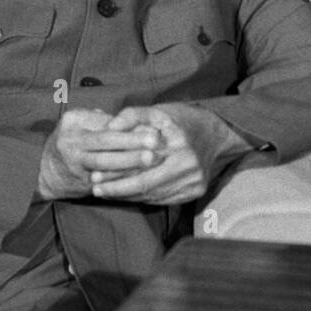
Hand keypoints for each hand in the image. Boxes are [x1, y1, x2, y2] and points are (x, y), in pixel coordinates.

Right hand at [37, 108, 162, 200]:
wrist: (46, 171)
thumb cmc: (74, 141)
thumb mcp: (83, 123)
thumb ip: (105, 121)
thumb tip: (139, 121)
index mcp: (74, 121)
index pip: (105, 123)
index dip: (129, 127)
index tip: (152, 127)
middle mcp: (70, 140)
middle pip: (105, 141)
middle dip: (131, 142)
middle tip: (155, 141)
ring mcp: (72, 162)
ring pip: (103, 162)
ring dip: (129, 161)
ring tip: (150, 159)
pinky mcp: (78, 181)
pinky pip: (102, 180)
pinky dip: (120, 178)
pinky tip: (137, 177)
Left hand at [88, 105, 242, 205]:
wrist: (216, 134)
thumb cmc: (181, 120)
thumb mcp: (158, 111)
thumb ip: (132, 115)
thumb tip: (109, 128)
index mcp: (178, 142)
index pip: (139, 165)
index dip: (115, 172)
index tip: (94, 174)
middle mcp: (189, 164)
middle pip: (145, 184)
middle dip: (117, 188)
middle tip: (95, 189)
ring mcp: (195, 181)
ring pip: (153, 195)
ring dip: (127, 196)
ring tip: (105, 193)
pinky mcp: (196, 192)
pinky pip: (163, 199)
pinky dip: (143, 199)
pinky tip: (126, 196)